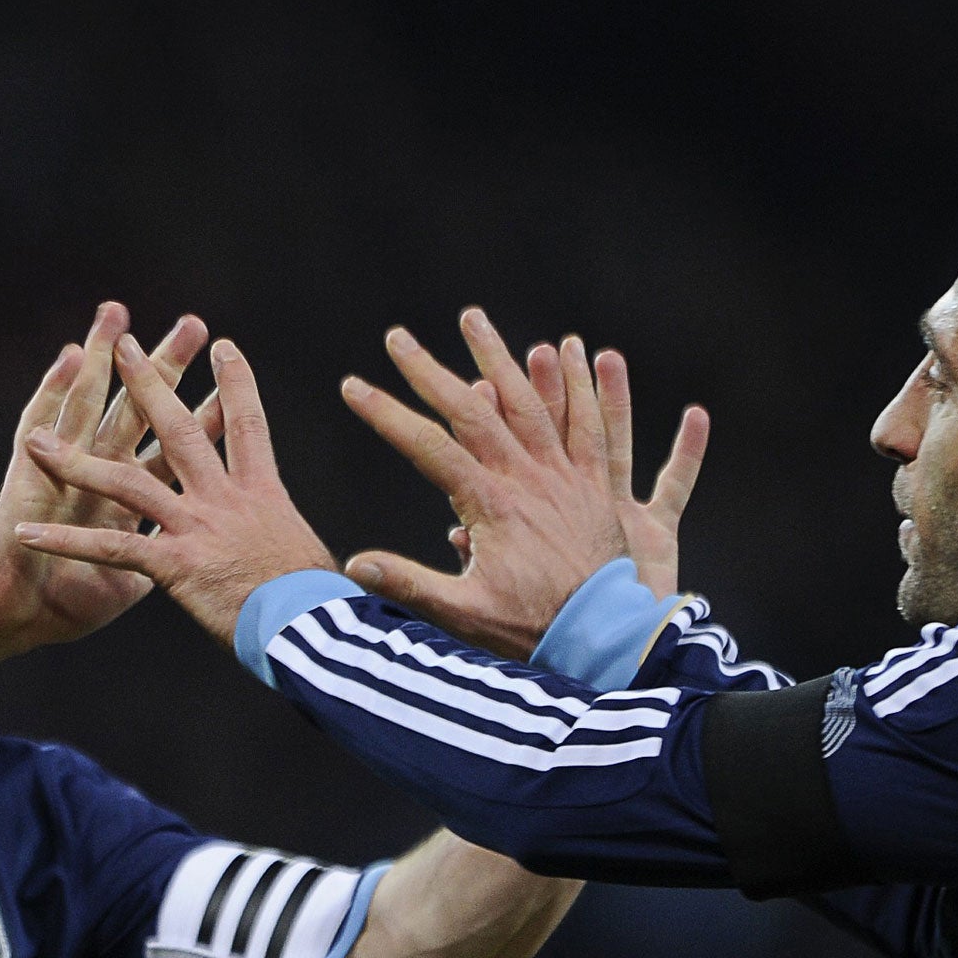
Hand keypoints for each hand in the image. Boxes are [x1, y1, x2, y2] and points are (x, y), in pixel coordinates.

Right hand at [0, 302, 222, 652]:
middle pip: (138, 411)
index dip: (206, 413)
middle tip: (192, 322)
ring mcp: (62, 472)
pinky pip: (41, 426)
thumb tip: (204, 561)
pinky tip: (69, 358)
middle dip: (164, 367)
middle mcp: (100, 476)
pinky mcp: (28, 480)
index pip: (178, 449)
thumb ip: (162, 563)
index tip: (234, 375)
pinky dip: (54, 392)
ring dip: (103, 359)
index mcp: (132, 500)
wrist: (12, 622)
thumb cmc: (64, 606)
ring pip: (86, 404)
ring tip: (118, 315)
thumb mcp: (130, 584)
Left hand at [14, 335, 336, 647]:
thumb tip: (294, 550)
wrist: (311, 628)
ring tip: (36, 441)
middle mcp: (225, 500)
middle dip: (148, 384)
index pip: (248, 426)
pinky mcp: (174, 564)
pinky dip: (65, 541)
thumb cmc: (320, 603)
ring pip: (127, 481)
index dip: (235, 385)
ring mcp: (196, 528)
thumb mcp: (307, 558)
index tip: (223, 347)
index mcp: (262, 494)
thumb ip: (284, 542)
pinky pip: (110, 546)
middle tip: (124, 346)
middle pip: (180, 430)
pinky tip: (28, 534)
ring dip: (76, 461)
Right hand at [340, 309, 707, 655]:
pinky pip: (589, 422)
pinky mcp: (597, 484)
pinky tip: (571, 348)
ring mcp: (566, 476)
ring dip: (499, 356)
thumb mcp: (465, 613)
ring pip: (530, 401)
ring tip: (472, 318)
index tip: (352, 386)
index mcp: (489, 506)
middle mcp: (527, 479)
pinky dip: (578, 382)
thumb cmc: (532, 630)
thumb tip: (354, 564)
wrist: (605, 639)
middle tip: (397, 336)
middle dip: (429, 370)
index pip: (427, 447)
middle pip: (473, 409)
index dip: (386, 414)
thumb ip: (410, 584)